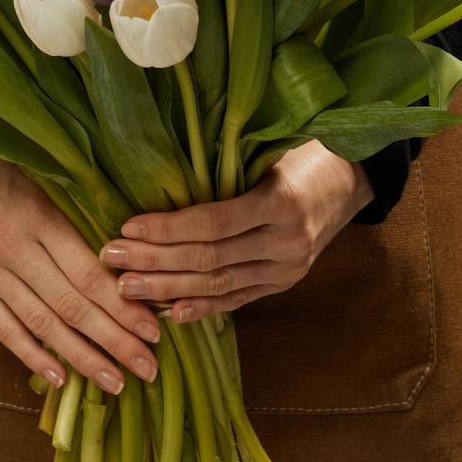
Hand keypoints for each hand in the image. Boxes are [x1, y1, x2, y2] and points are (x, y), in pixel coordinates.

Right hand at [0, 154, 160, 393]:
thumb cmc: (16, 174)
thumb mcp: (55, 186)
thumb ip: (86, 224)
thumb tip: (133, 270)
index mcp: (40, 219)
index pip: (89, 275)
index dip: (123, 307)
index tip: (153, 331)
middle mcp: (12, 250)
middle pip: (70, 306)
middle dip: (113, 341)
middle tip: (147, 367)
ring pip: (41, 325)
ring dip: (81, 358)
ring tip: (114, 381)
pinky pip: (4, 330)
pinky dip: (33, 357)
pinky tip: (61, 378)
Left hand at [99, 141, 374, 322]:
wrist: (351, 179)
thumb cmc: (303, 153)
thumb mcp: (270, 148)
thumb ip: (226, 167)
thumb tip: (161, 177)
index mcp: (281, 202)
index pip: (212, 222)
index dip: (167, 228)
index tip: (127, 227)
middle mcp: (286, 241)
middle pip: (209, 259)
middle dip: (155, 262)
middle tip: (111, 260)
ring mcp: (288, 268)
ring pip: (219, 285)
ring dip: (168, 289)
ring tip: (126, 289)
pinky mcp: (285, 283)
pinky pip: (238, 299)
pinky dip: (203, 307)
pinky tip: (171, 312)